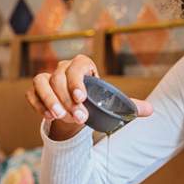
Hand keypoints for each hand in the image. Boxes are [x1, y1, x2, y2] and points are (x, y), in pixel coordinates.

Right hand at [25, 55, 152, 139]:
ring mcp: (47, 78)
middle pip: (59, 77)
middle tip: (78, 117)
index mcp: (82, 65)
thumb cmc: (95, 102)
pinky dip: (38, 104)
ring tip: (58, 116)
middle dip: (67, 98)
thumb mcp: (112, 103)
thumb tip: (152, 110)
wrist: (76, 112)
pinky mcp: (35, 91)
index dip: (77, 80)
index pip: (77, 65)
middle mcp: (63, 68)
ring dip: (49, 99)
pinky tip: (48, 117)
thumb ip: (130, 106)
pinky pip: (32, 94)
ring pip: (42, 82)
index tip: (82, 99)